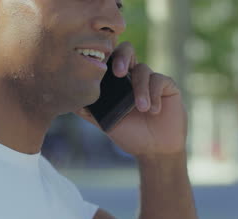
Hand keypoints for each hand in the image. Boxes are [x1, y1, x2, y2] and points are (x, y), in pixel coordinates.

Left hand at [73, 42, 187, 157]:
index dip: (104, 56)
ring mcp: (150, 79)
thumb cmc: (130, 135)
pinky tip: (153, 111)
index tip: (97, 66)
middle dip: (122, 57)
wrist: (154, 150)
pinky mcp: (167, 85)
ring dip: (140, 89)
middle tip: (118, 72)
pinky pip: (159, 80)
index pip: (109, 59)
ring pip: (143, 70)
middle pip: (127, 50)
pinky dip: (154, 95)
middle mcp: (133, 75)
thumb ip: (90, 112)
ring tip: (141, 109)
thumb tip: (70, 103)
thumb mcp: (106, 123)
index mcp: (116, 82)